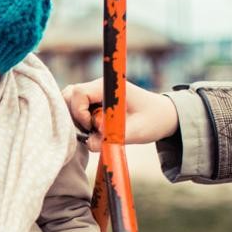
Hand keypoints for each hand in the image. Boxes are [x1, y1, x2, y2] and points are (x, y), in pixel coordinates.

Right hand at [60, 79, 178, 151]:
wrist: (163, 115)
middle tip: (89, 131)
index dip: (79, 113)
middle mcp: (97, 87)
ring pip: (69, 101)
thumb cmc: (152, 120)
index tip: (93, 128)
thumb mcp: (136, 132)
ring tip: (91, 131)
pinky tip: (92, 131)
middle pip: (69, 95)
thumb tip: (89, 144)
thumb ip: (112, 138)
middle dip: (73, 116)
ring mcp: (94, 94)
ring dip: (75, 119)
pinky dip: (79, 121)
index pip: (79, 93)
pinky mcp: (94, 103)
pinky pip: (76, 108)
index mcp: (108, 87)